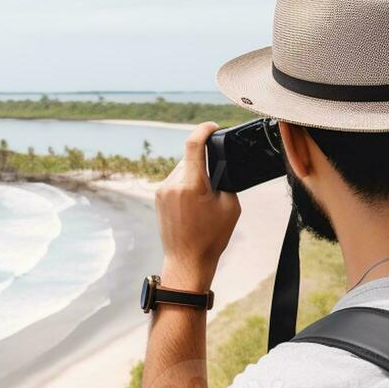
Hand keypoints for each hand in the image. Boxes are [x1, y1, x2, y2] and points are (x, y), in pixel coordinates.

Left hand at [154, 122, 240, 291]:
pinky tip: (193, 202)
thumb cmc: (211, 238)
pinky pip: (174, 180)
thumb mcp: (230, 206)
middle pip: (189, 158)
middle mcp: (172, 184)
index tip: (212, 126)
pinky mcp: (158, 197)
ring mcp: (162, 191)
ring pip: (181, 169)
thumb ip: (224, 181)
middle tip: (216, 178)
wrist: (187, 261)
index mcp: (191, 184)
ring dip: (193, 173)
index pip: (193, 145)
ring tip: (204, 196)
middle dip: (203, 161)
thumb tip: (219, 166)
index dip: (203, 130)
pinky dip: (185, 183)